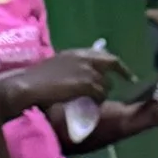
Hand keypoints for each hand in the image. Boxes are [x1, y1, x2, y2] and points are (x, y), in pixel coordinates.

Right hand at [0, 49, 116, 114]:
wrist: (28, 86)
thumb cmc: (37, 79)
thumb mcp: (57, 66)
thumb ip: (72, 67)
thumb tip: (83, 75)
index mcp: (75, 53)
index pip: (104, 54)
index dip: (117, 64)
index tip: (126, 73)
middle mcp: (83, 58)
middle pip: (112, 63)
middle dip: (122, 73)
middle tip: (129, 81)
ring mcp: (85, 70)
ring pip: (106, 83)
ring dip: (103, 92)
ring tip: (95, 99)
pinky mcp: (86, 84)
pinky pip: (100, 94)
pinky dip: (98, 100)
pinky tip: (90, 104)